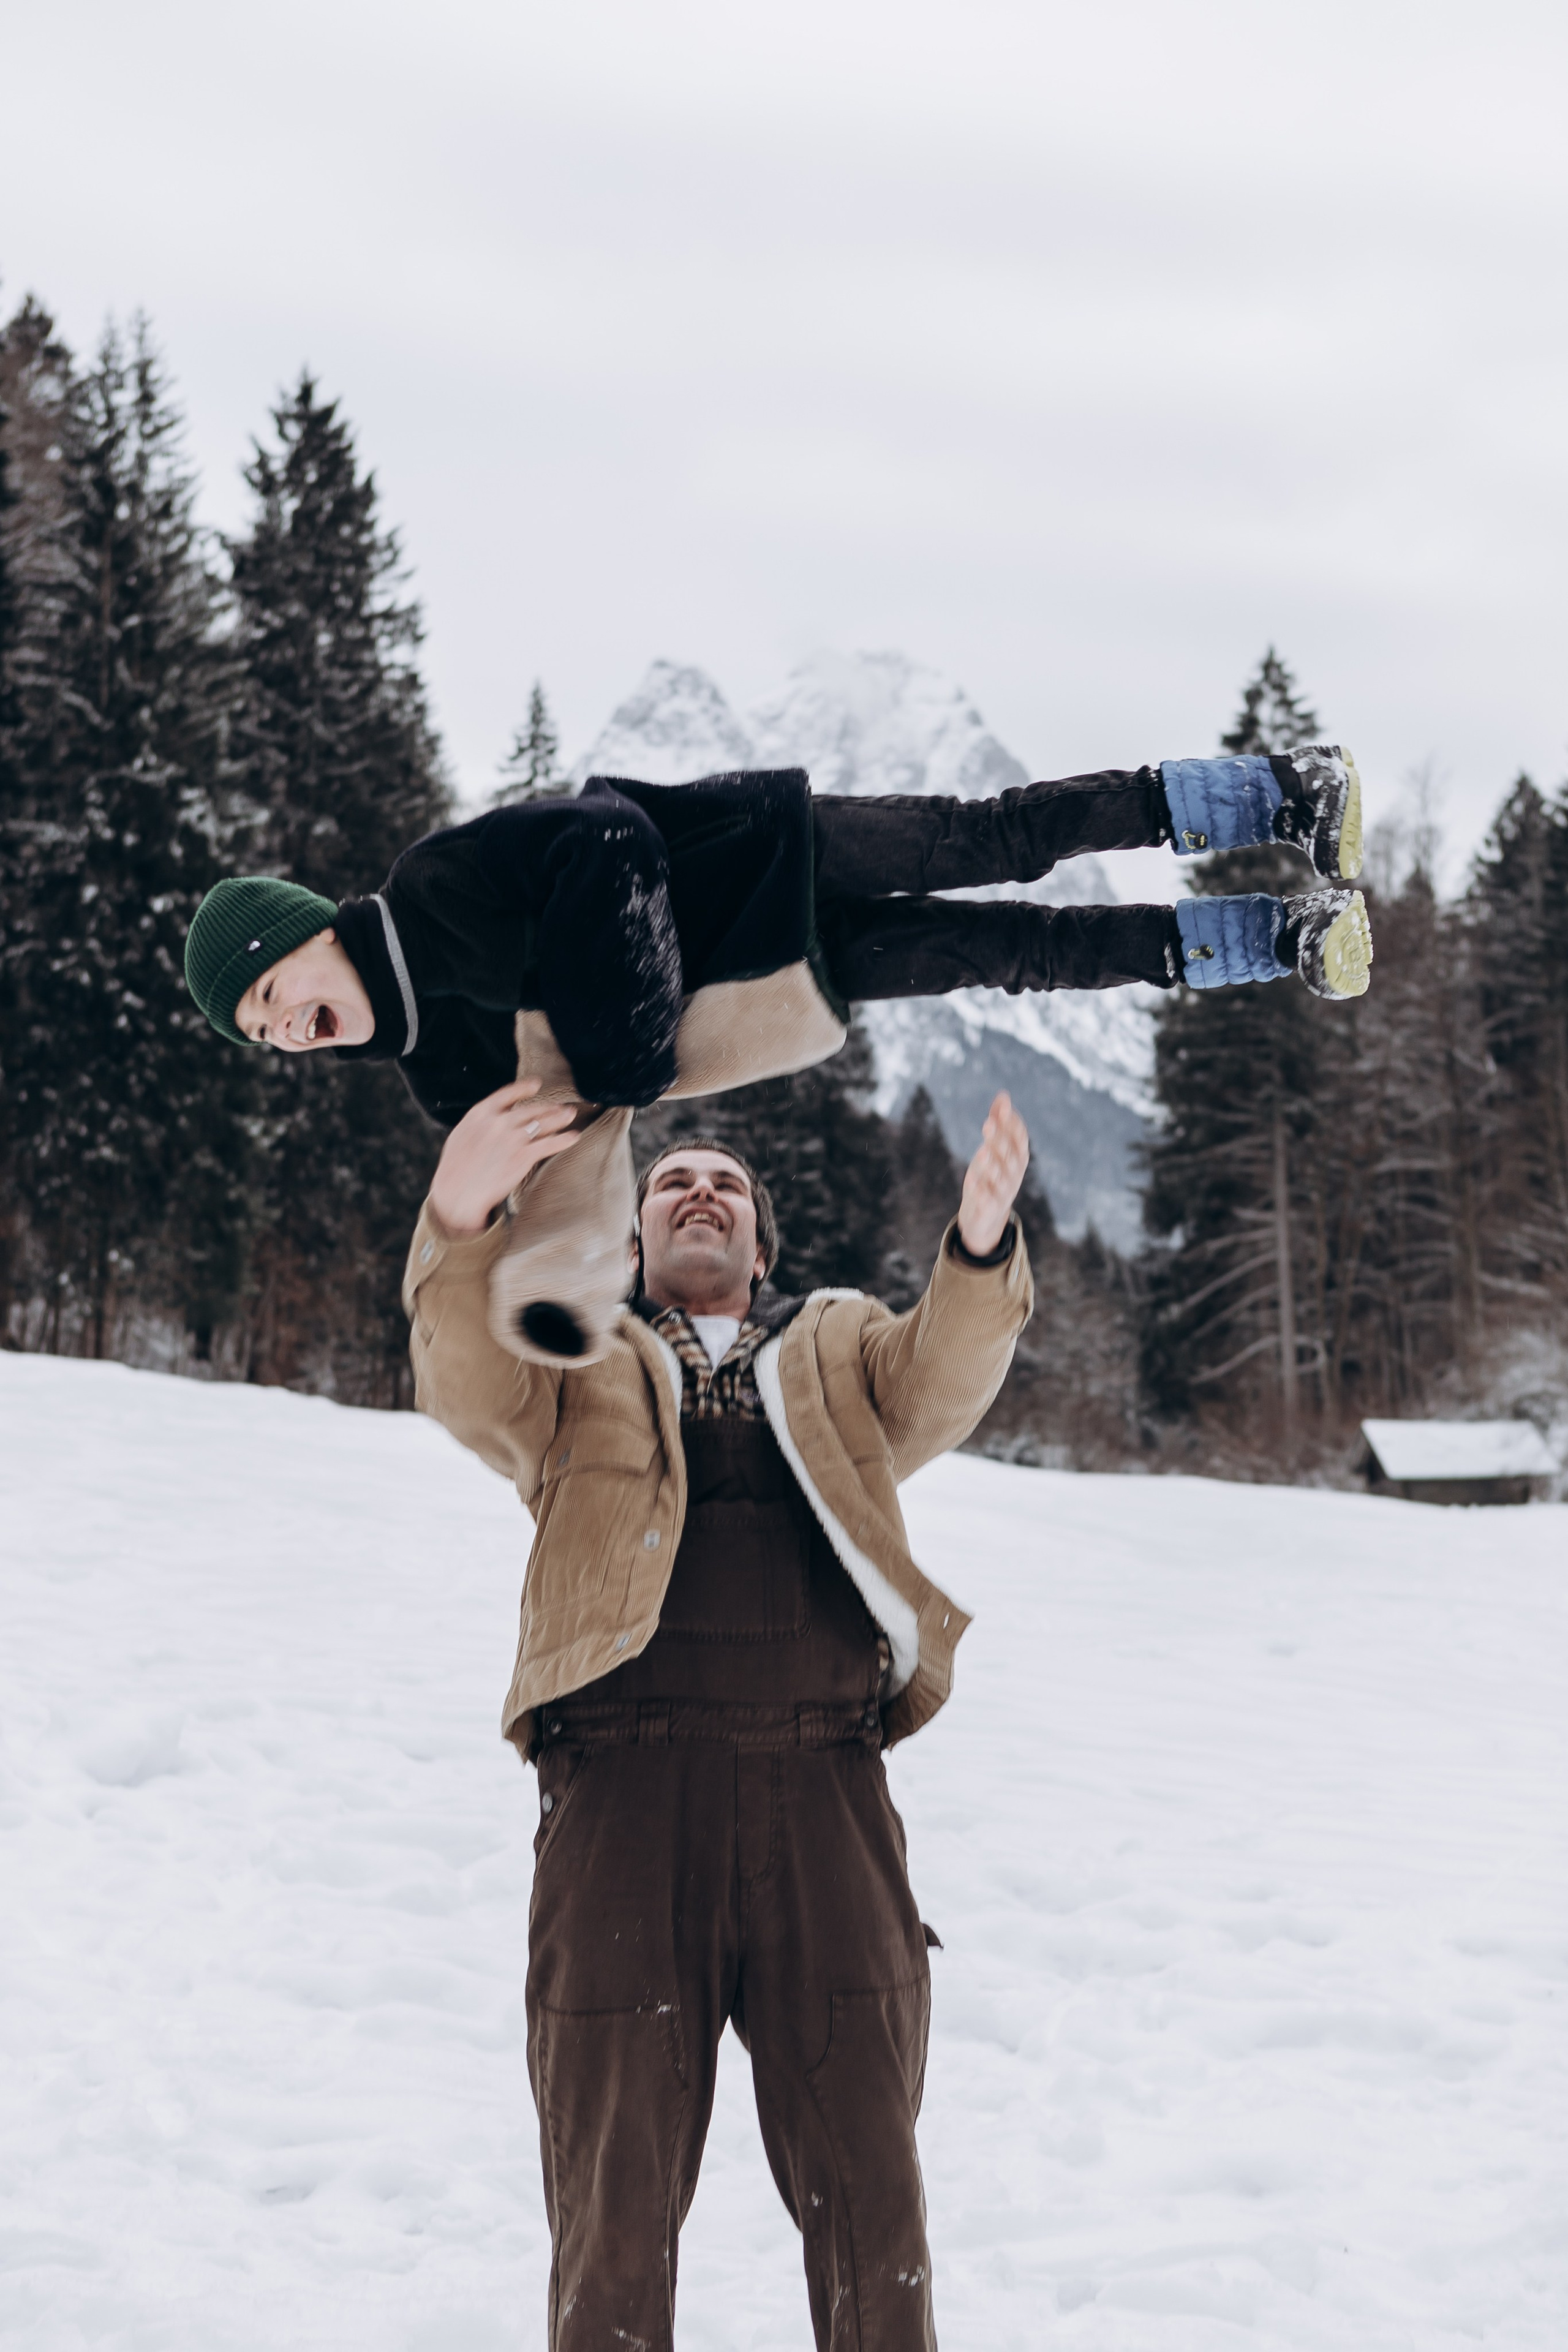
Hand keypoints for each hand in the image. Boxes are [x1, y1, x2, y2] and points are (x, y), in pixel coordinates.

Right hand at [429, 1078, 580, 1237]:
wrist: (457, 1192)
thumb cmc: (455, 1168)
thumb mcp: (461, 1134)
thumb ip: (480, 1123)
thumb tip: (493, 1117)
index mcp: (481, 1113)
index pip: (507, 1094)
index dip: (524, 1088)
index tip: (536, 1084)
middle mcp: (499, 1121)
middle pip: (531, 1109)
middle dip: (549, 1107)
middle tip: (562, 1106)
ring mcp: (513, 1138)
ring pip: (543, 1123)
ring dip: (560, 1118)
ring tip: (571, 1114)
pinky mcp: (524, 1156)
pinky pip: (550, 1144)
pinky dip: (564, 1139)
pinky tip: (573, 1136)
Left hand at [958, 1091, 1028, 1256]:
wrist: (985, 1216)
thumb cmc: (991, 1173)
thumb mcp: (995, 1148)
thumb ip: (999, 1122)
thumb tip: (1003, 1095)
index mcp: (1018, 1159)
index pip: (1020, 1141)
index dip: (1013, 1125)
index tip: (1003, 1109)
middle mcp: (1014, 1175)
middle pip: (1010, 1158)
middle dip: (1000, 1141)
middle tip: (987, 1124)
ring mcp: (1003, 1193)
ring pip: (1001, 1179)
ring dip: (992, 1165)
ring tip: (982, 1151)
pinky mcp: (989, 1209)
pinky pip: (987, 1201)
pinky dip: (981, 1192)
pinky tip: (972, 1181)